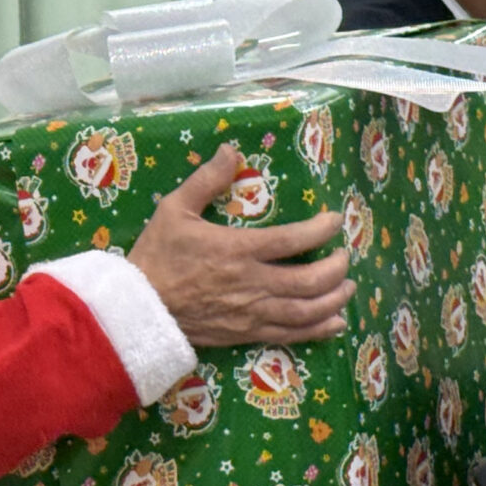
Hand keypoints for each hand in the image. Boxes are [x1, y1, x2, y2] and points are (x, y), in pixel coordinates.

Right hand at [129, 145, 352, 345]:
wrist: (137, 309)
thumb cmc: (156, 256)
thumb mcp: (174, 210)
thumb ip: (206, 180)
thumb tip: (231, 150)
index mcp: (237, 250)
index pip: (293, 240)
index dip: (321, 230)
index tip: (335, 221)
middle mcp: (252, 283)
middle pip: (310, 281)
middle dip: (336, 269)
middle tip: (345, 258)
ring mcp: (251, 313)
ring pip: (306, 312)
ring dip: (334, 300)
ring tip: (348, 288)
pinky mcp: (246, 334)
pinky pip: (290, 335)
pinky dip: (317, 330)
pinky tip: (335, 323)